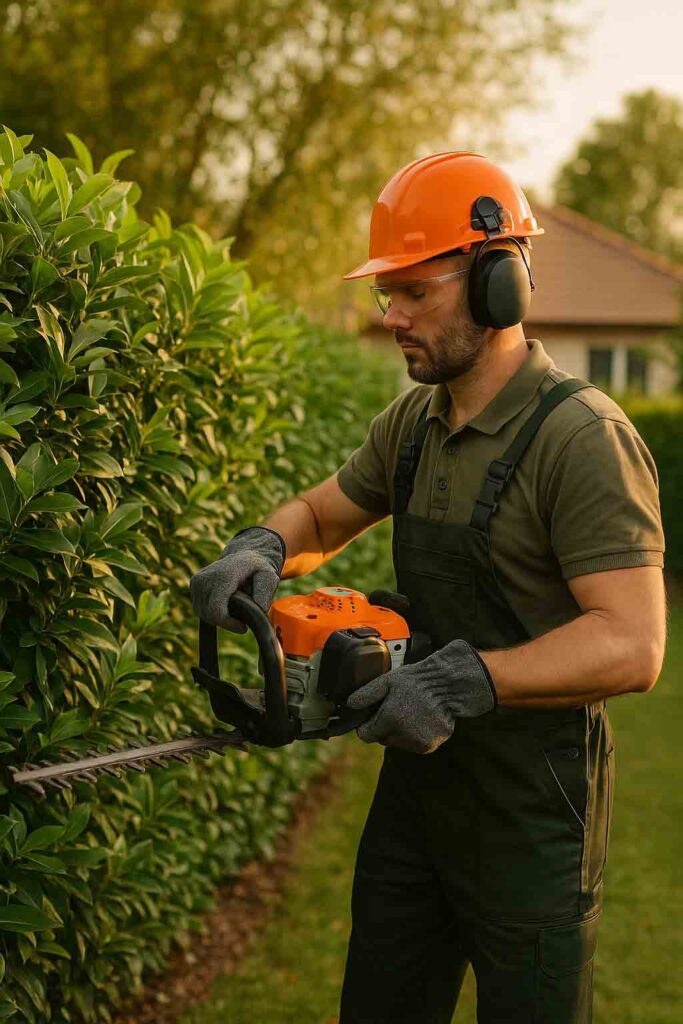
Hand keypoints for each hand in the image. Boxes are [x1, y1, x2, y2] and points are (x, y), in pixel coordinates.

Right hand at [189, 526, 285, 632]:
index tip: (243, 626)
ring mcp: (197, 580)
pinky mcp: (193, 584)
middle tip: (242, 615)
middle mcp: (206, 577)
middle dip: (227, 621)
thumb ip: (264, 595)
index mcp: (223, 576)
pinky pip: (200, 608)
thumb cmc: (258, 568)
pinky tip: (225, 604)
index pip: (216, 611)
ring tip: (235, 606)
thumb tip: (255, 611)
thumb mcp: (269, 578)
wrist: (245, 554)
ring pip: (203, 614)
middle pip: (210, 615)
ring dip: (220, 617)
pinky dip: (212, 611)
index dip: (228, 624)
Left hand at [346, 639, 496, 753]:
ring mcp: (419, 742)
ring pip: (398, 743)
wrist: (448, 684)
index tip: (376, 713)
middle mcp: (404, 735)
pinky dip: (416, 734)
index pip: (366, 735)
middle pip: (382, 739)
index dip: (368, 724)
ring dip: (401, 731)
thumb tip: (349, 705)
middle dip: (385, 726)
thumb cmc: (416, 680)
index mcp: (390, 719)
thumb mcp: (387, 681)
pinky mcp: (431, 745)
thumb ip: (366, 694)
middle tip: (397, 707)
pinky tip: (422, 718)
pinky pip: (414, 744)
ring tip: (412, 711)